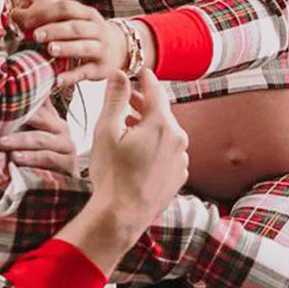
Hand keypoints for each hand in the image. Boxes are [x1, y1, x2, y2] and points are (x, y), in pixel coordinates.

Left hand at [0, 100, 78, 176]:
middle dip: (15, 120)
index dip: (20, 102)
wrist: (55, 186)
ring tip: (1, 144)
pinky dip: (31, 159)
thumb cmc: (37, 160)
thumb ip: (25, 119)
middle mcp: (63, 130)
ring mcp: (68, 147)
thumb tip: (7, 94)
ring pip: (41, 140)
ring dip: (19, 141)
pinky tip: (15, 160)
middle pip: (39, 119)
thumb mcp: (30, 137)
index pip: (37, 105)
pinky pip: (48, 158)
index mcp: (53, 119)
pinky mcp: (68, 165)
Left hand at [13, 0, 127, 83]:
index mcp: (86, 13)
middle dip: (56, 30)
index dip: (46, 13)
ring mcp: (100, 49)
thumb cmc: (85, 31)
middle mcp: (96, 29)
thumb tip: (17, 9)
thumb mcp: (73, 16)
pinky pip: (85, 72)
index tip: (27, 20)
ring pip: (84, 47)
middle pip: (76, 27)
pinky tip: (56, 80)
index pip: (67, 8)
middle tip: (36, 35)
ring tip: (50, 50)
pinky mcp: (100, 69)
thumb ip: (47, 9)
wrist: (119, 48)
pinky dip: (71, 76)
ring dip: (67, 48)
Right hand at [59, 69, 187, 274]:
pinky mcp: (179, 176)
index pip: (156, 91)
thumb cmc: (111, 174)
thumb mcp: (106, 132)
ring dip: (149, 128)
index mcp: (161, 124)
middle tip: (127, 101)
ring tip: (128, 131)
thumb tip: (119, 74)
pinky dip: (156, 148)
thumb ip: (116, 99)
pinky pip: (169, 154)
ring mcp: (182, 159)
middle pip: (161, 113)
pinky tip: (138, 156)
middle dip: (144, 105)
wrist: (122, 215)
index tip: (141, 72)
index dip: (146, 79)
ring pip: (166, 134)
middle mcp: (178, 139)